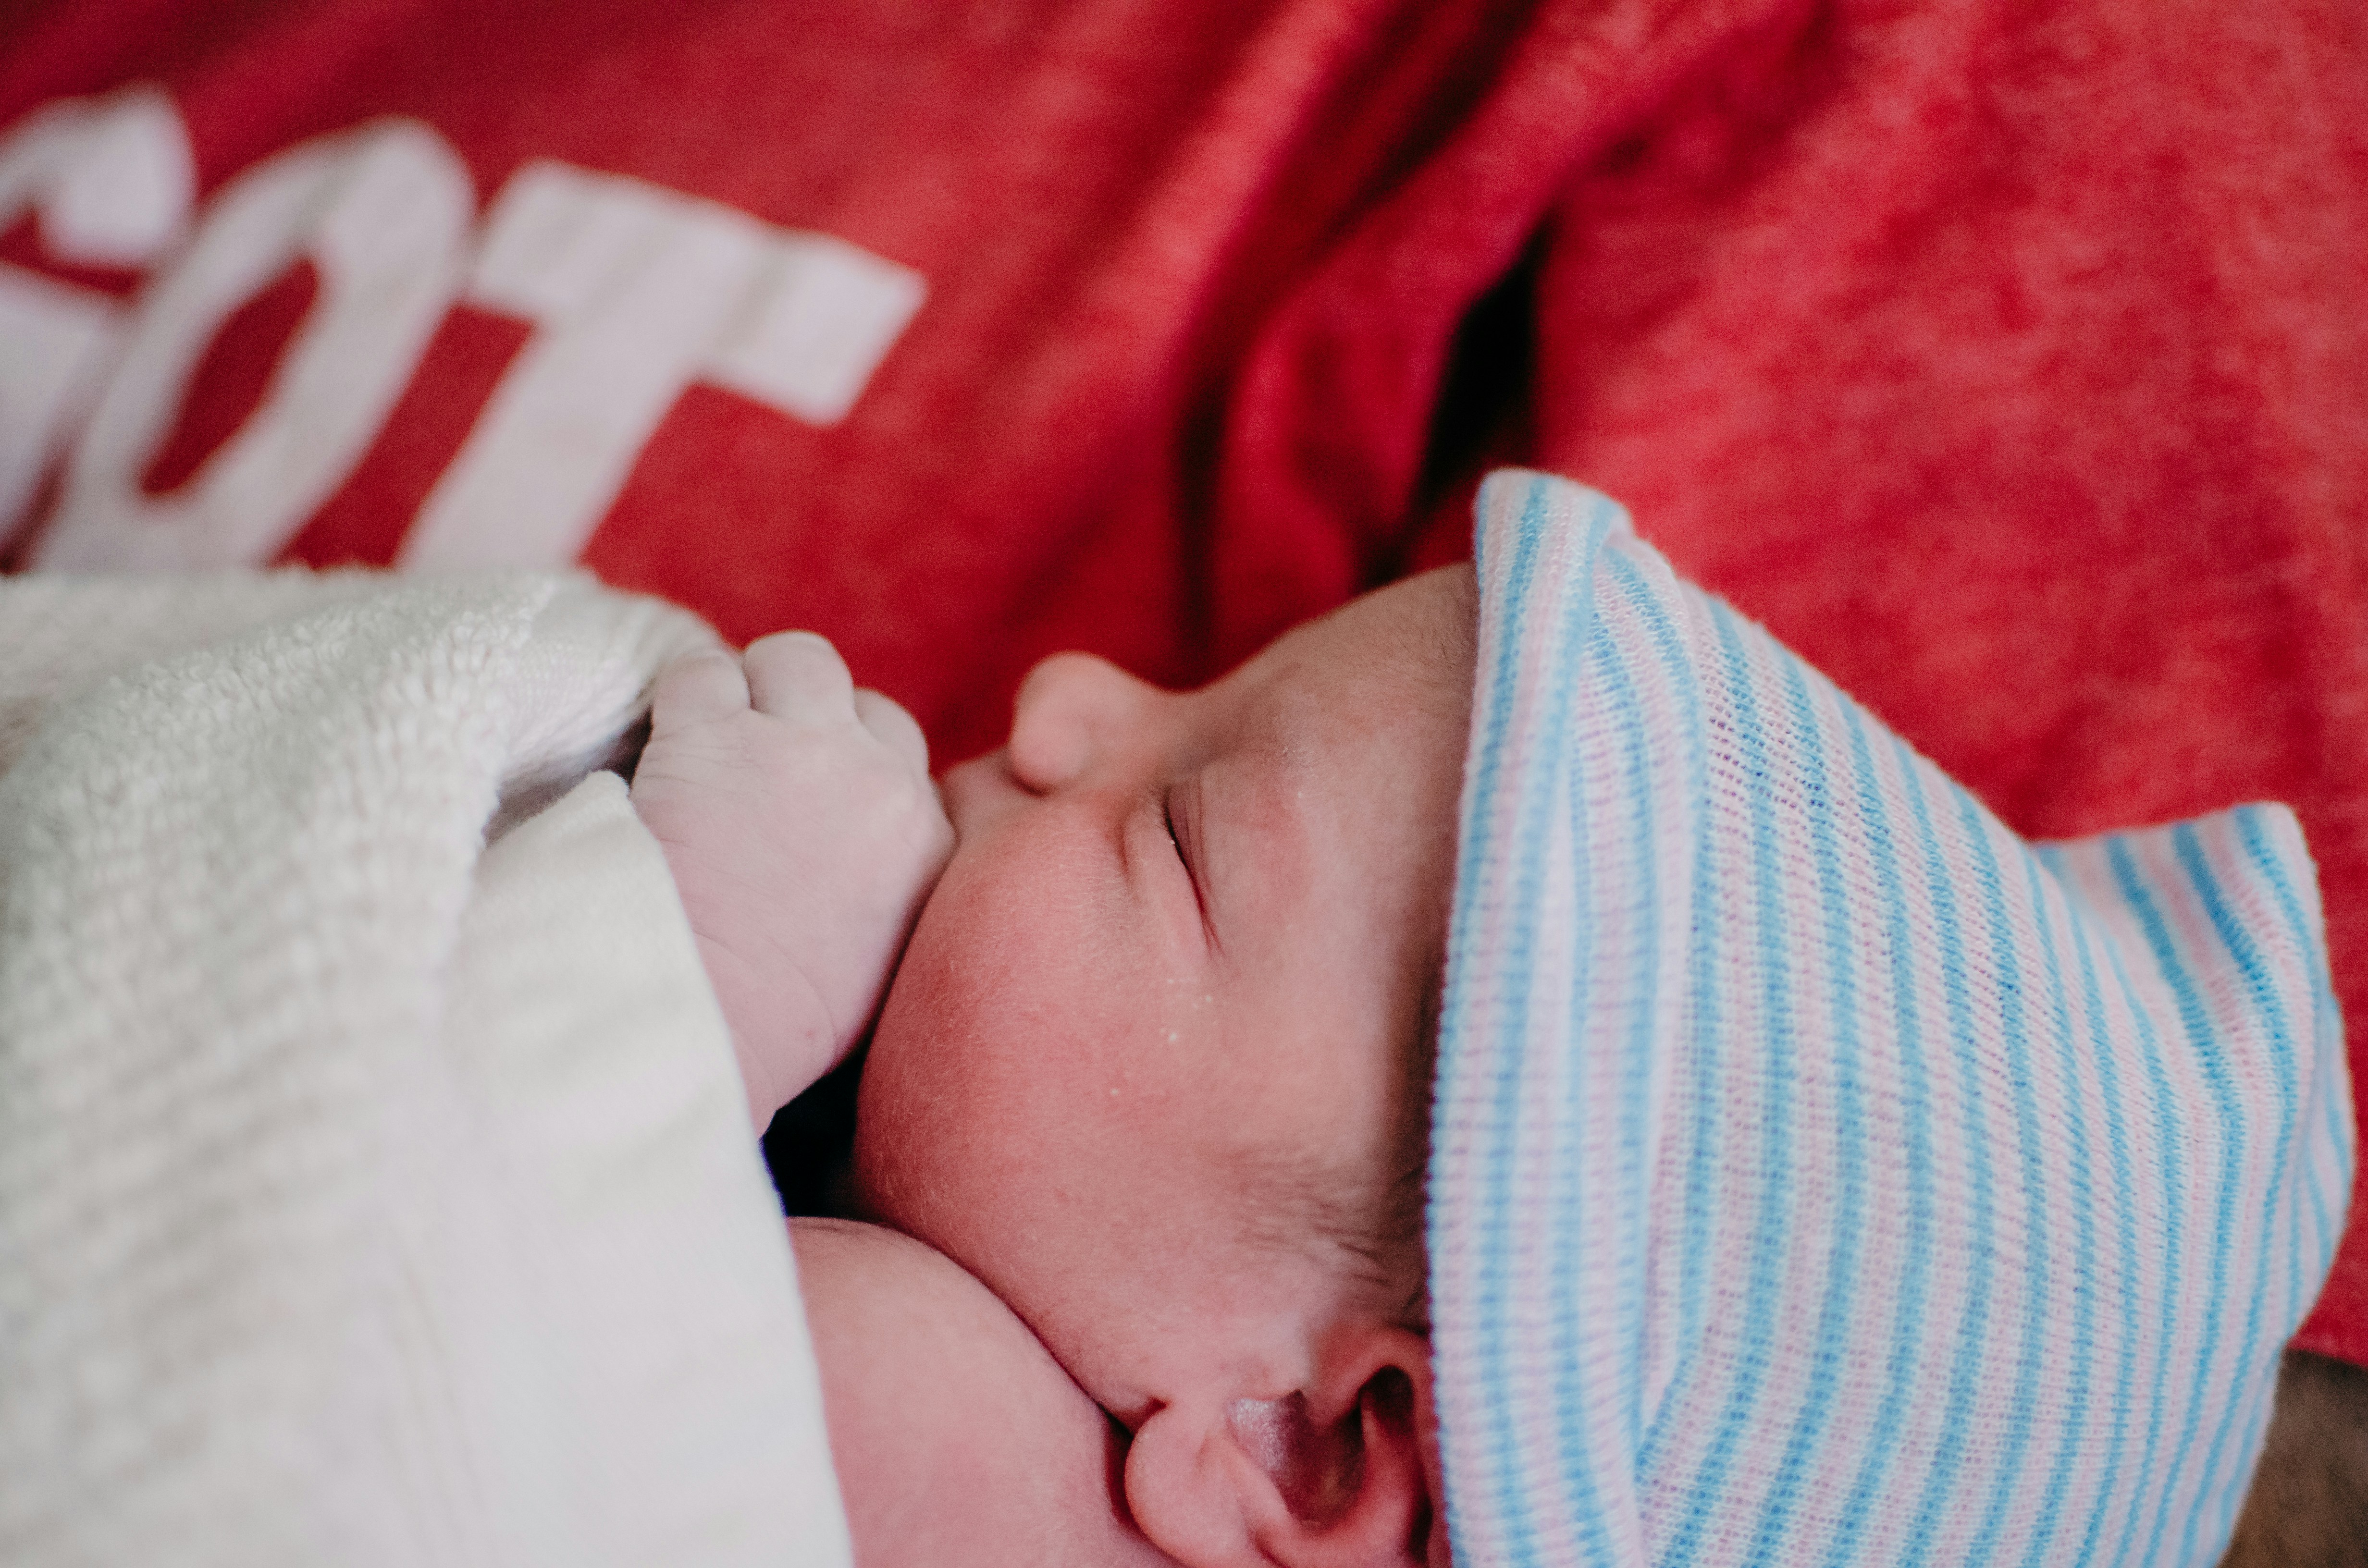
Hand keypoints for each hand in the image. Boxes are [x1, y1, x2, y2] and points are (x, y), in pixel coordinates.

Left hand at [630, 632, 953, 1124]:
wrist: (707, 1024)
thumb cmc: (782, 1020)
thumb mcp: (885, 958)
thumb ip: (892, 887)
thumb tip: (860, 859)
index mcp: (931, 843)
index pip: (904, 760)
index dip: (848, 766)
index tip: (804, 800)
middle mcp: (881, 781)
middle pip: (862, 700)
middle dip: (810, 719)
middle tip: (752, 766)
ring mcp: (802, 749)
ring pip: (792, 659)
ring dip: (749, 690)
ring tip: (705, 746)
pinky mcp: (715, 736)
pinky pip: (699, 672)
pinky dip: (676, 704)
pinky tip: (657, 755)